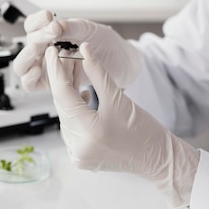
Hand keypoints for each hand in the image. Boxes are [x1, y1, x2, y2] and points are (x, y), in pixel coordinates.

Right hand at [13, 10, 140, 91]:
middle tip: (51, 36)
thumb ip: (71, 27)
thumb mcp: (89, 30)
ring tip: (43, 51)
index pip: (32, 25)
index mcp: (52, 33)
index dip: (37, 21)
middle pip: (25, 45)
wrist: (123, 63)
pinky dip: (30, 78)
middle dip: (35, 39)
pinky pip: (31, 84)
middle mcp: (47, 50)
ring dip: (29, 57)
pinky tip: (39, 71)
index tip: (50, 17)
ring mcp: (48, 67)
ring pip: (23, 66)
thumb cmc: (107, 44)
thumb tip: (54, 25)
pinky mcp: (53, 84)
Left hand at [45, 42, 199, 208]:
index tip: (51, 52)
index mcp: (88, 131)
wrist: (157, 158)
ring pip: (65, 116)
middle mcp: (78, 147)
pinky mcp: (80, 157)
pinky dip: (74, 111)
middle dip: (63, 80)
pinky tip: (83, 97)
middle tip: (65, 57)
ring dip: (69, 95)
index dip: (56, 70)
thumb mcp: (118, 97)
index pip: (62, 95)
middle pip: (62, 105)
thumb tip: (84, 50)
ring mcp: (78, 155)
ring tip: (76, 72)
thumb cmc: (143, 129)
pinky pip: (71, 128)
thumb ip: (97, 72)